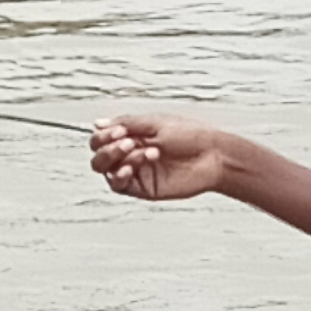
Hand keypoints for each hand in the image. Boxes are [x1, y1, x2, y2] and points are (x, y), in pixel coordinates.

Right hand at [91, 114, 234, 201]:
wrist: (214, 156)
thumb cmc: (192, 136)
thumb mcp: (156, 123)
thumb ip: (125, 124)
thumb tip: (97, 123)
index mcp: (133, 135)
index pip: (101, 138)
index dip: (103, 135)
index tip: (118, 131)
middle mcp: (131, 153)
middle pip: (99, 155)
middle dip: (108, 148)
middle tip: (128, 142)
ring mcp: (136, 171)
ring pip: (105, 170)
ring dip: (116, 159)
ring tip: (143, 152)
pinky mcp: (143, 188)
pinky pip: (119, 186)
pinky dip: (119, 176)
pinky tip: (131, 169)